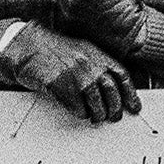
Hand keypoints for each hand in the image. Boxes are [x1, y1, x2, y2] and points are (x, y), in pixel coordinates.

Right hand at [0, 18, 140, 123]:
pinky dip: (80, 113)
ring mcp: (75, 75)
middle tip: (114, 117)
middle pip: (111, 92)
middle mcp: (89, 64)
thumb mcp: (82, 50)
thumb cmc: (54, 50)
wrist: (28, 46)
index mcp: (97, 54)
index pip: (122, 75)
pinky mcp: (61, 86)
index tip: (134, 107)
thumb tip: (113, 89)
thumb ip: (98, 65)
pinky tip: (79, 111)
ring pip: (96, 103)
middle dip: (115, 108)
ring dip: (98, 114)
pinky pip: (77, 108)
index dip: (131, 94)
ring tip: (96, 117)